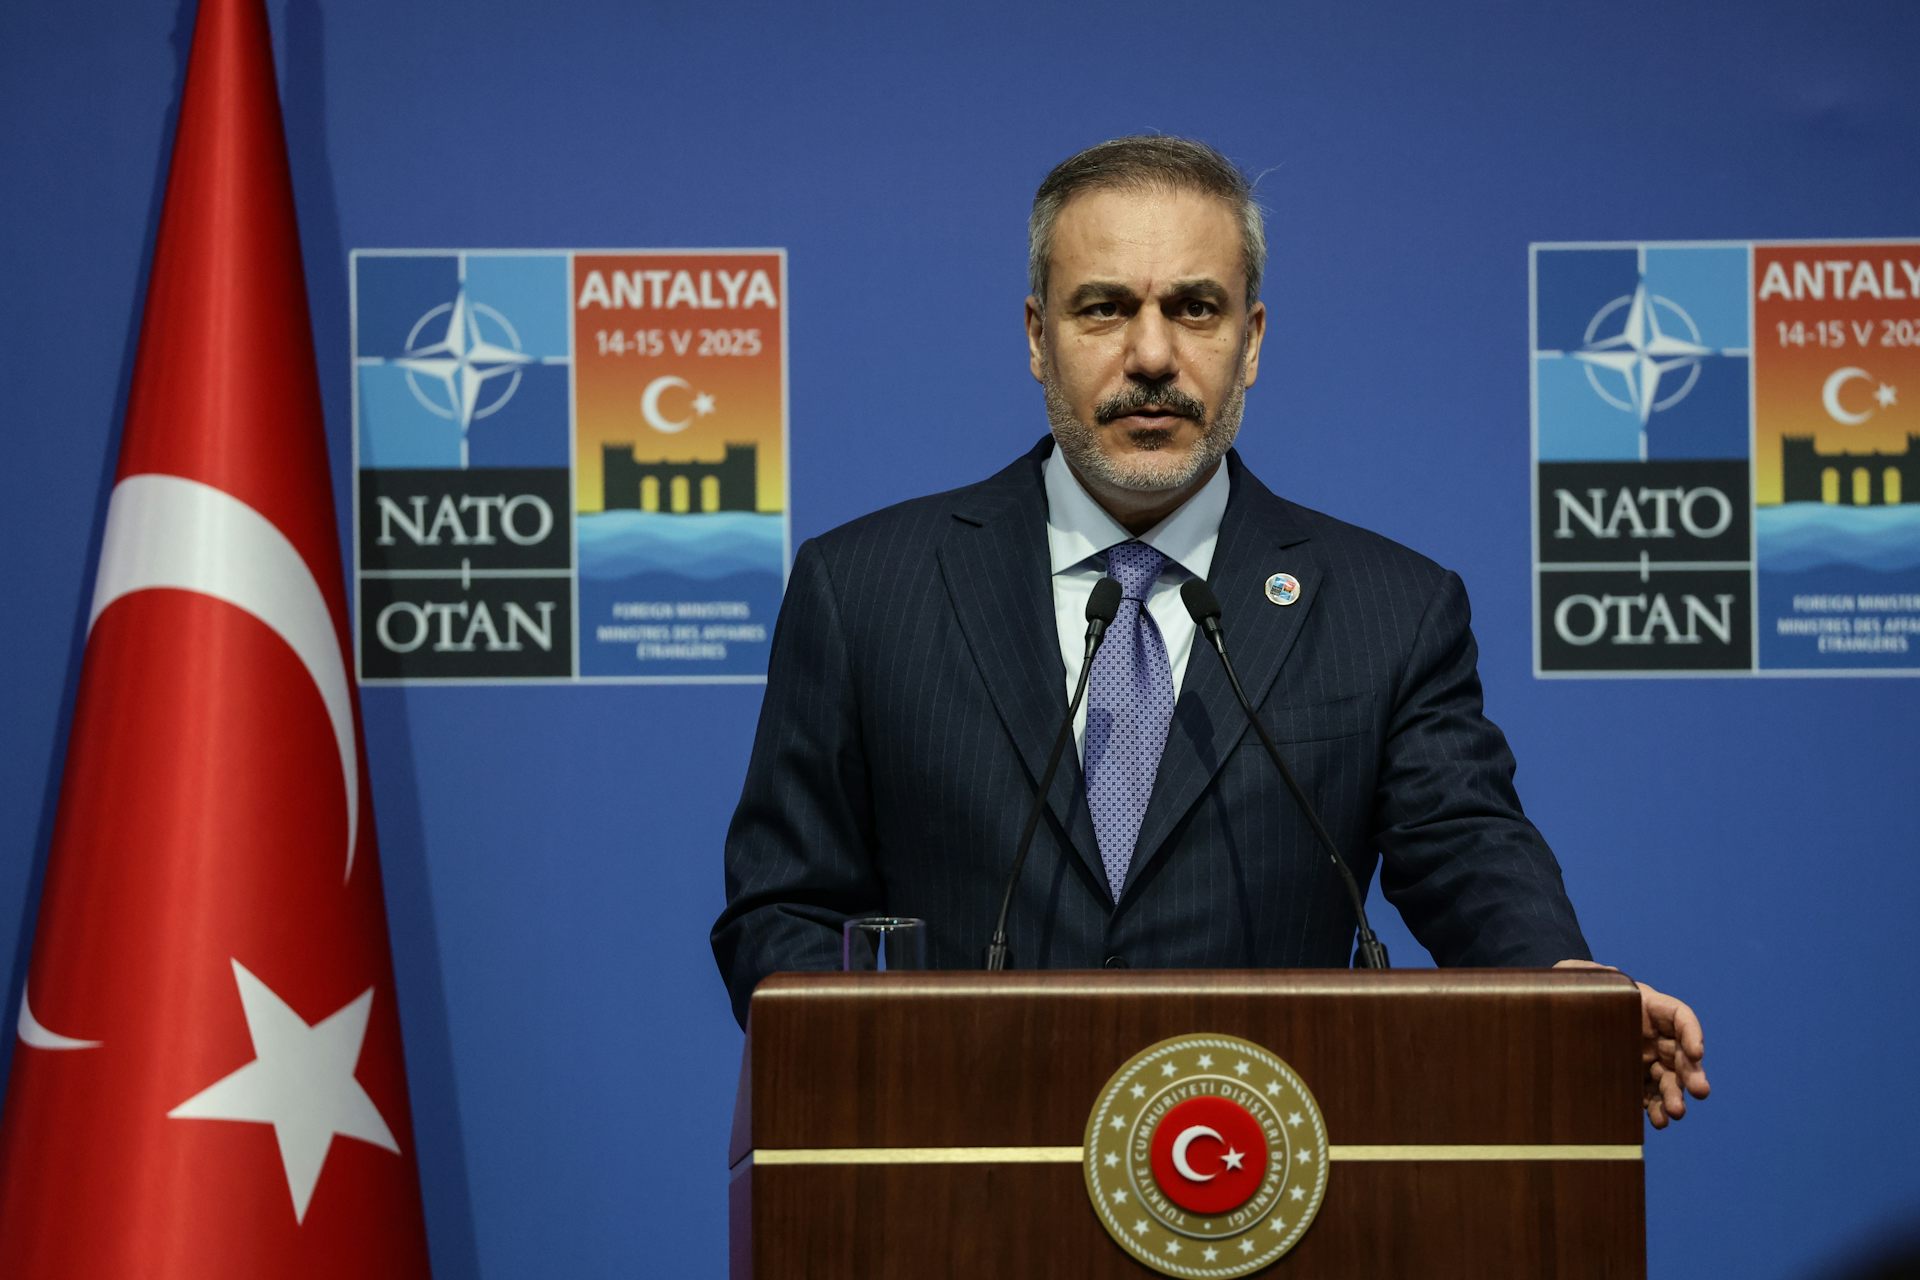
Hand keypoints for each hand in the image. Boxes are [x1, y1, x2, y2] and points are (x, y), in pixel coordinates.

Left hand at [1554, 959, 1709, 1128]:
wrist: (1553, 1021)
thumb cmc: (1567, 993)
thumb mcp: (1571, 978)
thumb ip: (1583, 972)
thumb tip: (1608, 974)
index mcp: (1645, 1007)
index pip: (1678, 1016)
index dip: (1692, 1033)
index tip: (1697, 1052)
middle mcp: (1651, 1036)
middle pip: (1681, 1054)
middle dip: (1693, 1072)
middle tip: (1699, 1091)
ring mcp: (1644, 1061)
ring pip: (1668, 1080)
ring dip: (1675, 1096)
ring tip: (1675, 1112)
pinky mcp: (1632, 1082)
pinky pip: (1650, 1098)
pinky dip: (1656, 1110)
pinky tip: (1657, 1121)